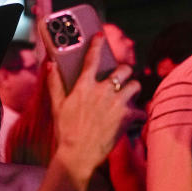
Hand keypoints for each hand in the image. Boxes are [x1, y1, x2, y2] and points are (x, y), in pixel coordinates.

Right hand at [47, 33, 143, 178]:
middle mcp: (102, 91)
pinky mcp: (126, 117)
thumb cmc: (65, 131)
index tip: (100, 36)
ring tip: (128, 96)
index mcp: (84, 86)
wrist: (78, 154)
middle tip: (120, 79)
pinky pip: (141, 110)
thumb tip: (50, 65)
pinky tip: (134, 118)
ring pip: (135, 86)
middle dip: (124, 73)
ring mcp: (116, 103)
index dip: (96, 44)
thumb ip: (55, 84)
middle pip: (123, 70)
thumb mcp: (57, 106)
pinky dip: (139, 114)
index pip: (92, 58)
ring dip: (133, 90)